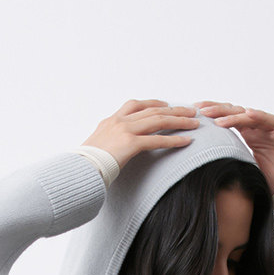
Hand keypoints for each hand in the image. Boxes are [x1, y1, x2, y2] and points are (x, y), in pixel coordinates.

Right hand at [81, 100, 199, 168]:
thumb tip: (113, 150)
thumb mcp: (98, 148)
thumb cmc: (86, 165)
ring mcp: (125, 131)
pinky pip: (157, 140)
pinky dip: (174, 140)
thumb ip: (109, 143)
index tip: (166, 104)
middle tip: (191, 110)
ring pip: (158, 120)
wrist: (79, 170)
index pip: (136, 105)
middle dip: (174, 109)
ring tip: (195, 122)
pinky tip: (186, 141)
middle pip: (153, 110)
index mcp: (111, 120)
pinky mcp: (130, 144)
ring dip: (179, 120)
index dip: (154, 103)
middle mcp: (119, 121)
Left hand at [191, 102, 273, 193]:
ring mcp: (271, 128)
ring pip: (250, 115)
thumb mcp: (245, 172)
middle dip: (217, 111)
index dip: (211, 116)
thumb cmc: (272, 182)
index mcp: (248, 134)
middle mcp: (258, 128)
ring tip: (218, 119)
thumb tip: (204, 169)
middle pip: (234, 113)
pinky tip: (247, 114)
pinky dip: (260, 117)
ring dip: (233, 115)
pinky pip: (271, 121)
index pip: (226, 119)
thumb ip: (231, 164)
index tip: (193, 115)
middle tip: (199, 111)